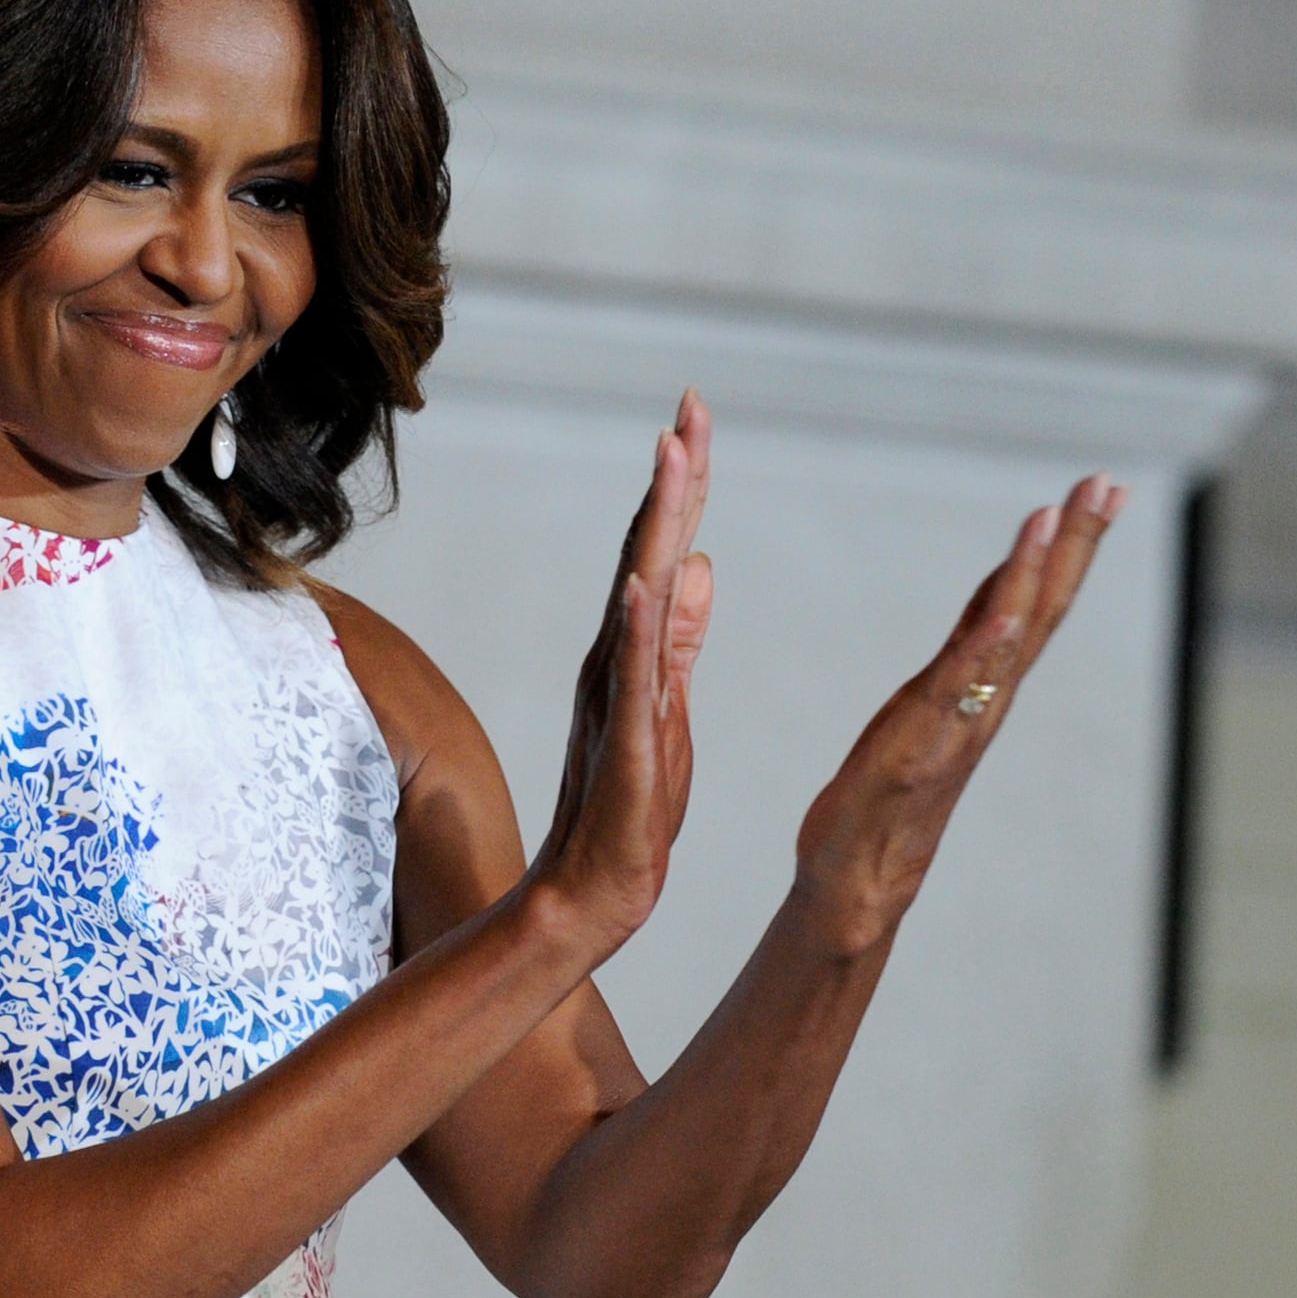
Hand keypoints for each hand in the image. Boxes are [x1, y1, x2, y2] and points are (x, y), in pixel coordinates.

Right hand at [526, 390, 716, 953]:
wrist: (594, 891)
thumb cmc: (630, 808)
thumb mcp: (669, 707)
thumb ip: (681, 639)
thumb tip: (702, 564)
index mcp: (631, 650)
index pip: (658, 552)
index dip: (681, 485)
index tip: (696, 416)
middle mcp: (614, 658)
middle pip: (644, 552)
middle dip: (672, 478)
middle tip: (689, 407)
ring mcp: (615, 697)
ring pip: (638, 594)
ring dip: (654, 526)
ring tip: (671, 460)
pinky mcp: (624, 744)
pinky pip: (630, 679)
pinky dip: (637, 629)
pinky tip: (643, 583)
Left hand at [791, 473, 1126, 948]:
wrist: (856, 885)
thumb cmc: (887, 800)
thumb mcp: (926, 706)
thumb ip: (966, 657)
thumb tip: (999, 599)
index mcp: (979, 687)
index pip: (1031, 602)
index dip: (1067, 544)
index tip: (1101, 487)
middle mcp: (982, 703)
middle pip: (1038, 610)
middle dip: (1073, 544)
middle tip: (1105, 483)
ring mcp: (955, 727)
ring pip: (1007, 641)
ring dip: (1033, 577)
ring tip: (1056, 517)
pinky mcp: (916, 752)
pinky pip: (958, 693)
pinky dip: (987, 651)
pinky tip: (1007, 611)